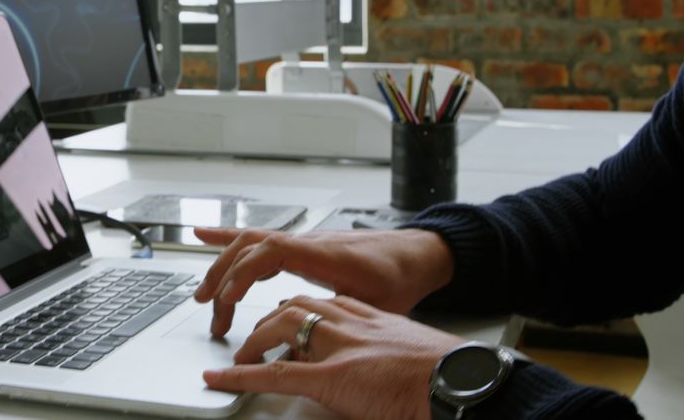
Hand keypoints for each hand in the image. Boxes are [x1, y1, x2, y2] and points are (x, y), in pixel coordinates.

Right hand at [193, 228, 452, 336]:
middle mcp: (306, 242)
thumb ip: (337, 317)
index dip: (242, 274)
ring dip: (222, 266)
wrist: (416, 255)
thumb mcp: (374, 305)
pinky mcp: (301, 247)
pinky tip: (206, 237)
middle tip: (212, 314)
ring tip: (203, 295)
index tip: (228, 300)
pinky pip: (260, 239)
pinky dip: (229, 239)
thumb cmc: (399, 278)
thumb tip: (304, 339)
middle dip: (222, 278)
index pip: (269, 253)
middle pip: (249, 248)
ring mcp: (301, 241)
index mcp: (322, 254)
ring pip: (249, 243)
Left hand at [203, 295, 462, 419]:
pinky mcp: (332, 376)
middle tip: (249, 340)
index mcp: (367, 316)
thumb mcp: (407, 352)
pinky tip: (221, 377)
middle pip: (292, 308)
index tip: (281, 320)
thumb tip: (375, 369)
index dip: (293, 312)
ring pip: (279, 328)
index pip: (318, 302)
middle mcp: (348, 322)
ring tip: (234, 357)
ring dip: (251, 342)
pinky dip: (241, 374)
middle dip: (265, 322)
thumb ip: (383, 351)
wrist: (463, 380)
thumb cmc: (444, 372)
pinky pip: (275, 373)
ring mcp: (338, 347)